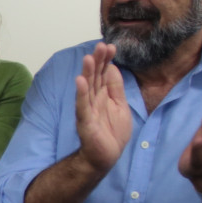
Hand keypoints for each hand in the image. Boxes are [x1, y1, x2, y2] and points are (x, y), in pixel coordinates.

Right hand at [73, 43, 133, 174]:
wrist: (107, 157)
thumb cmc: (113, 133)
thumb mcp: (121, 106)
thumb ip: (116, 88)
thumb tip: (113, 67)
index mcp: (104, 94)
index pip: (104, 73)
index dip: (107, 60)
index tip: (110, 46)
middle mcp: (94, 99)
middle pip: (95, 77)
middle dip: (98, 61)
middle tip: (100, 46)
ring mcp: (88, 109)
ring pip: (87, 88)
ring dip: (87, 73)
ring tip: (88, 58)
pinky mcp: (85, 122)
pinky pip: (83, 106)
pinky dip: (81, 94)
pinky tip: (80, 81)